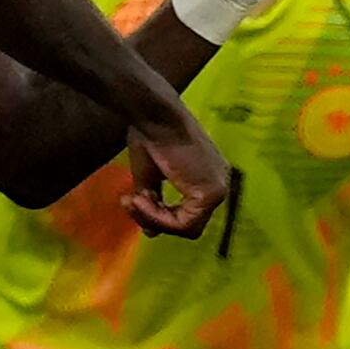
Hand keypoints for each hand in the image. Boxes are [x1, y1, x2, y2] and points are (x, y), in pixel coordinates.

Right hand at [121, 105, 232, 239]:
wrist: (156, 115)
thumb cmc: (152, 137)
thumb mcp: (150, 177)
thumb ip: (154, 203)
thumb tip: (151, 233)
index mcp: (208, 178)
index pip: (187, 216)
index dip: (157, 215)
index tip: (132, 200)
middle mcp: (219, 184)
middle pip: (188, 225)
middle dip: (155, 219)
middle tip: (131, 202)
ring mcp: (218, 189)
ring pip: (186, 228)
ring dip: (154, 218)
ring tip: (135, 198)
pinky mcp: (211, 193)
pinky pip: (183, 224)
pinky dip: (158, 217)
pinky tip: (142, 198)